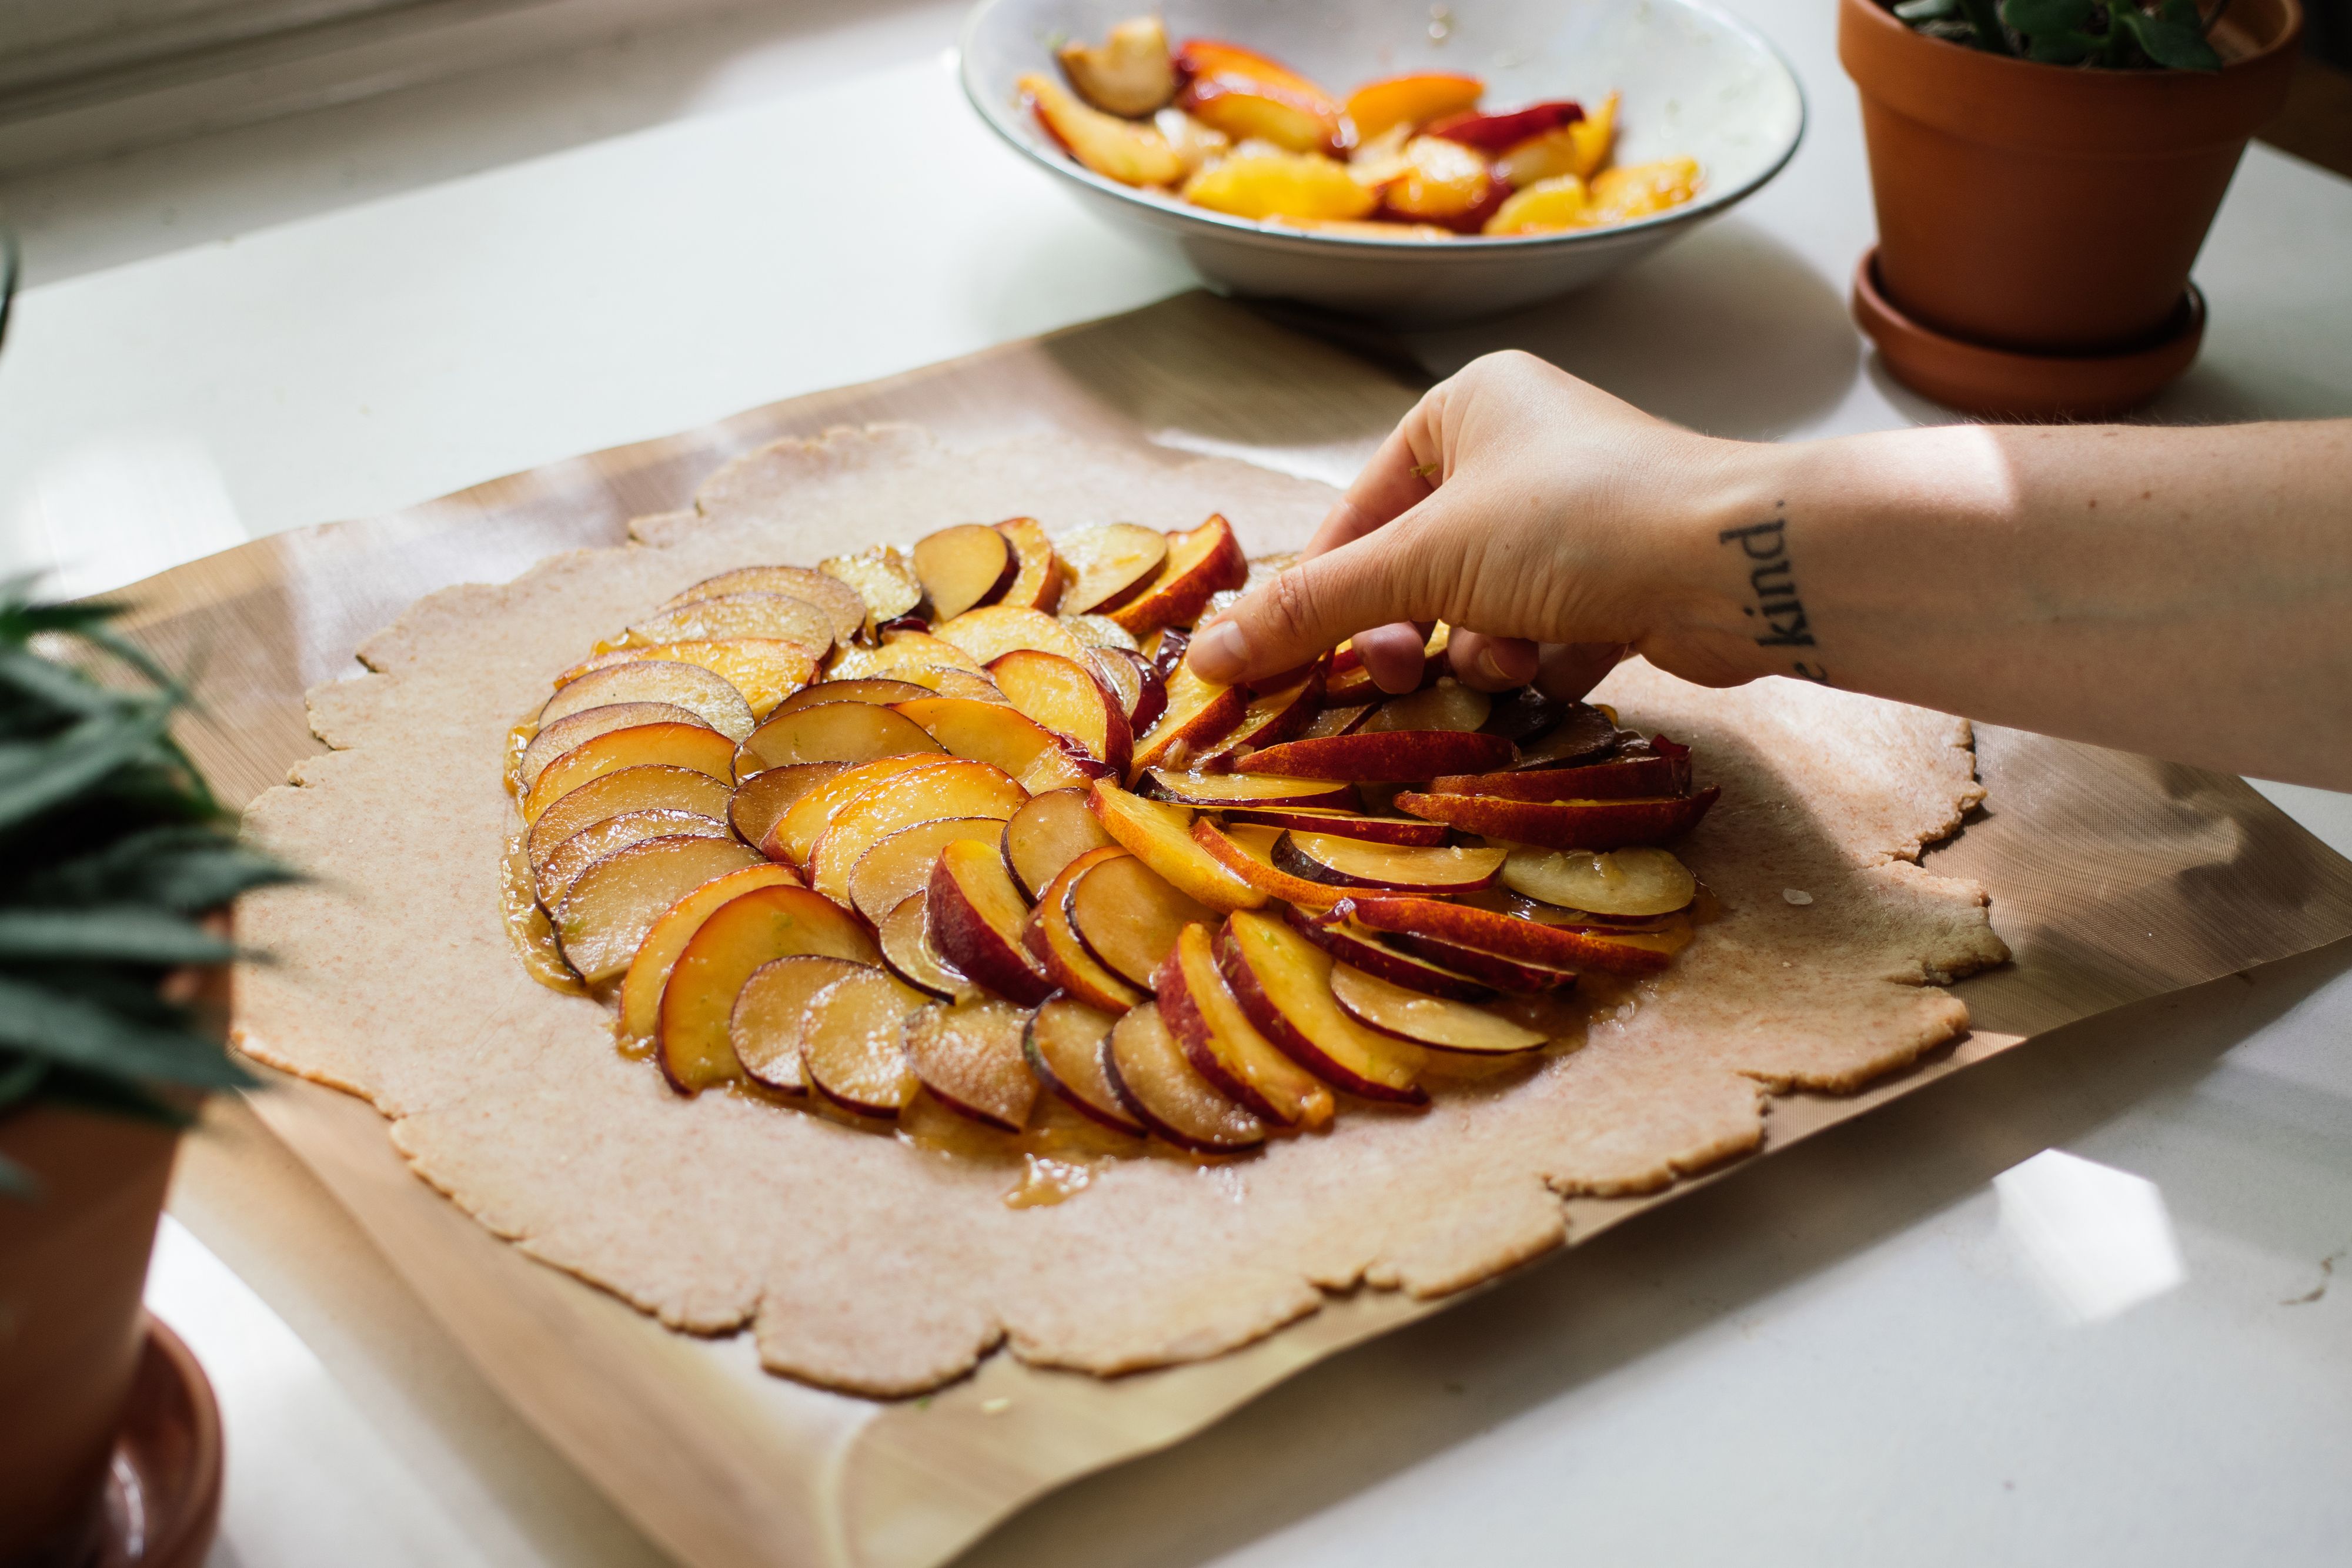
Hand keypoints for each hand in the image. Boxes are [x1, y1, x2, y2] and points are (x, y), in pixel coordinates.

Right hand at [1184, 350, 1758, 695]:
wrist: (1744, 564)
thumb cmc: (1579, 525)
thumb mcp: (1424, 562)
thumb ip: (1312, 607)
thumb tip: (1206, 655)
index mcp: (1465, 409)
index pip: (1357, 513)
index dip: (1322, 593)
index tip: (1290, 666)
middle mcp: (1520, 449)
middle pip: (1416, 567)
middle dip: (1413, 631)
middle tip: (1398, 676)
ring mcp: (1574, 516)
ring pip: (1479, 611)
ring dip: (1486, 652)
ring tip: (1519, 655)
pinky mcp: (1620, 578)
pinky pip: (1545, 635)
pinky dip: (1546, 662)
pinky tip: (1572, 661)